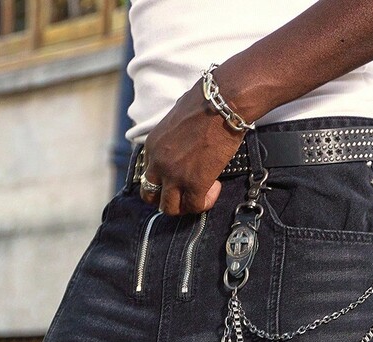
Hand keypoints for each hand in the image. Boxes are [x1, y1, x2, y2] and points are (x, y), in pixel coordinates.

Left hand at [139, 78, 245, 214]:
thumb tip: (182, 144)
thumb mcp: (176, 119)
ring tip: (201, 192)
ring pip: (170, 208)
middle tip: (186, 192)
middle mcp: (159, 163)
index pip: (149, 175)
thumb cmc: (205, 104)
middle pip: (151, 196)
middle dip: (168, 198)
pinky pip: (195, 206)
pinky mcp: (195, 183)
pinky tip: (215, 187)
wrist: (224, 103)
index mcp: (152, 146)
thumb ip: (173, 138)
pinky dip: (205, 202)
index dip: (165, 180)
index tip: (181, 175)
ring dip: (185, 205)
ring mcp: (175, 175)